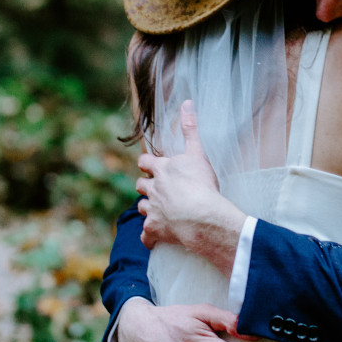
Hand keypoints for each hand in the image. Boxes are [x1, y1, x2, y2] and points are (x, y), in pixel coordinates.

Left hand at [136, 100, 244, 273]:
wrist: (201, 217)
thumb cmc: (201, 184)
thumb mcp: (197, 153)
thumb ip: (190, 128)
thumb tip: (187, 102)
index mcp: (161, 170)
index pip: (144, 162)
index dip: (147, 164)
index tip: (150, 165)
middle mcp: (152, 189)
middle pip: (140, 185)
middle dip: (146, 187)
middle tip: (157, 189)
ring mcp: (152, 210)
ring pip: (142, 208)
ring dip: (148, 209)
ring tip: (159, 211)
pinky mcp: (154, 230)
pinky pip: (147, 236)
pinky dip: (149, 238)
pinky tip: (154, 239)